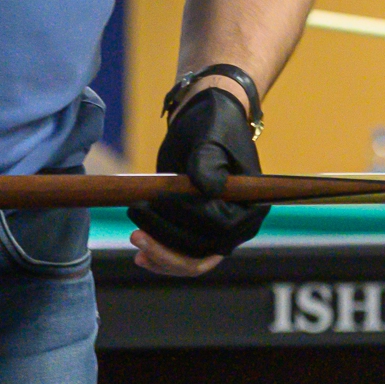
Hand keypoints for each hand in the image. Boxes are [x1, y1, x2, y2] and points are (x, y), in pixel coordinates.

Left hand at [128, 83, 265, 273]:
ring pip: (191, 262)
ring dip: (161, 257)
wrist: (204, 122)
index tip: (152, 207)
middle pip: (203, 254)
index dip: (183, 225)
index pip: (216, 229)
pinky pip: (182, 255)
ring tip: (136, 240)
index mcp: (249, 207)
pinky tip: (141, 255)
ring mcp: (217, 231)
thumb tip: (209, 188)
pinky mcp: (197, 231)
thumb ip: (208, 162)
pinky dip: (162, 258)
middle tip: (135, 234)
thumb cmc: (213, 126)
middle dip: (167, 249)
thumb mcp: (210, 138)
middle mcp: (237, 226)